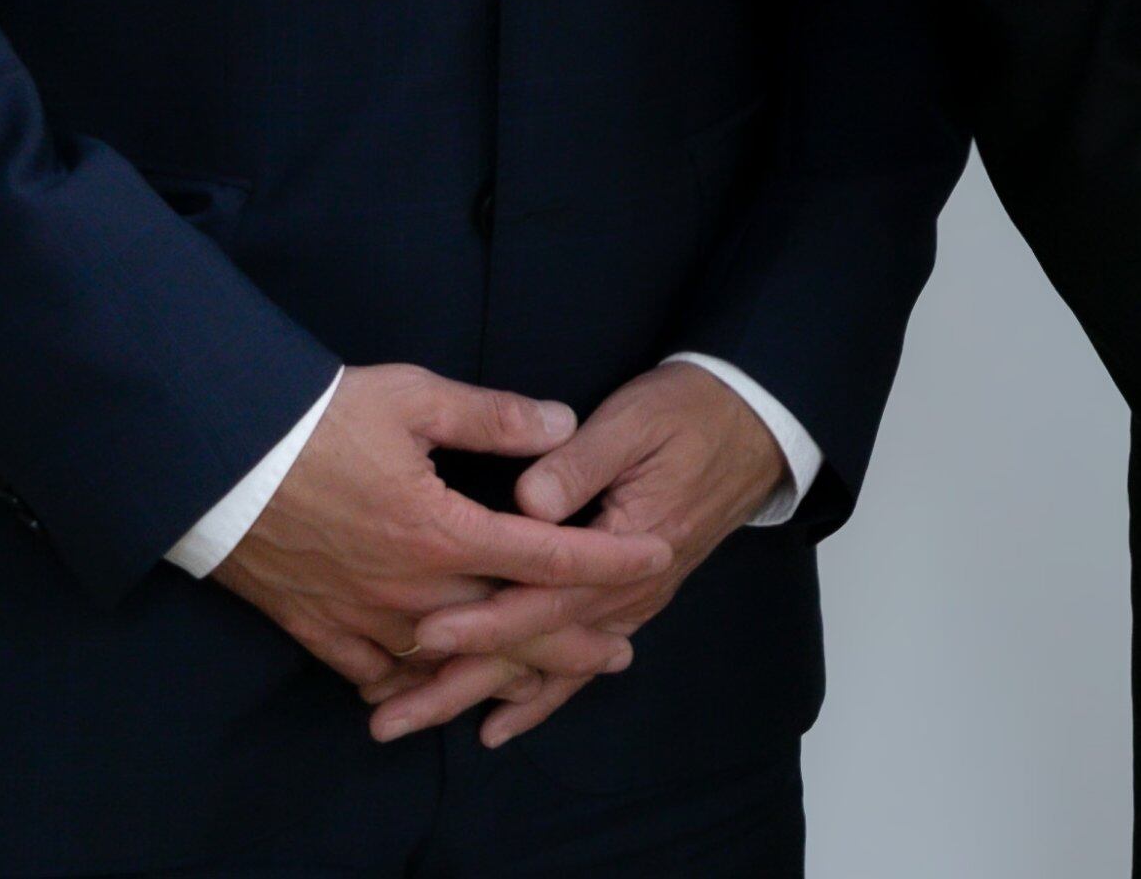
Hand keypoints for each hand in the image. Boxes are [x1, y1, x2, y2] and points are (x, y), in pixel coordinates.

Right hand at [207, 364, 671, 721]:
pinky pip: (378, 673)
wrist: (213, 456)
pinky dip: (414, 682)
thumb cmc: (315, 418)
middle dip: (569, 643)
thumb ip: (492, 416)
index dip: (605, 559)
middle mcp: (410, 589)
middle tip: (619, 653)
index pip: (544, 555)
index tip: (655, 556)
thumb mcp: (412, 397)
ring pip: (448, 663)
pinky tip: (437, 682)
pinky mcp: (320, 629)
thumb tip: (562, 425)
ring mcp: (363, 617)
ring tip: (544, 680)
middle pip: (507, 628)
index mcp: (441, 530)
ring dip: (502, 672)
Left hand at [374, 361, 795, 748]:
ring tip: (410, 721)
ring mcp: (628, 605)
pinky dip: (538, 700)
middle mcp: (627, 592)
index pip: (544, 595)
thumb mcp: (634, 422)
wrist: (751, 427)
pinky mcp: (625, 605)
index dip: (483, 618)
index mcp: (627, 545)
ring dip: (478, 695)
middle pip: (533, 648)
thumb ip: (580, 462)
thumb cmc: (686, 414)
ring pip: (546, 666)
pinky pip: (579, 667)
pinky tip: (495, 726)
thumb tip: (527, 500)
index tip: (424, 634)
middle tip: (388, 713)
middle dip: (458, 682)